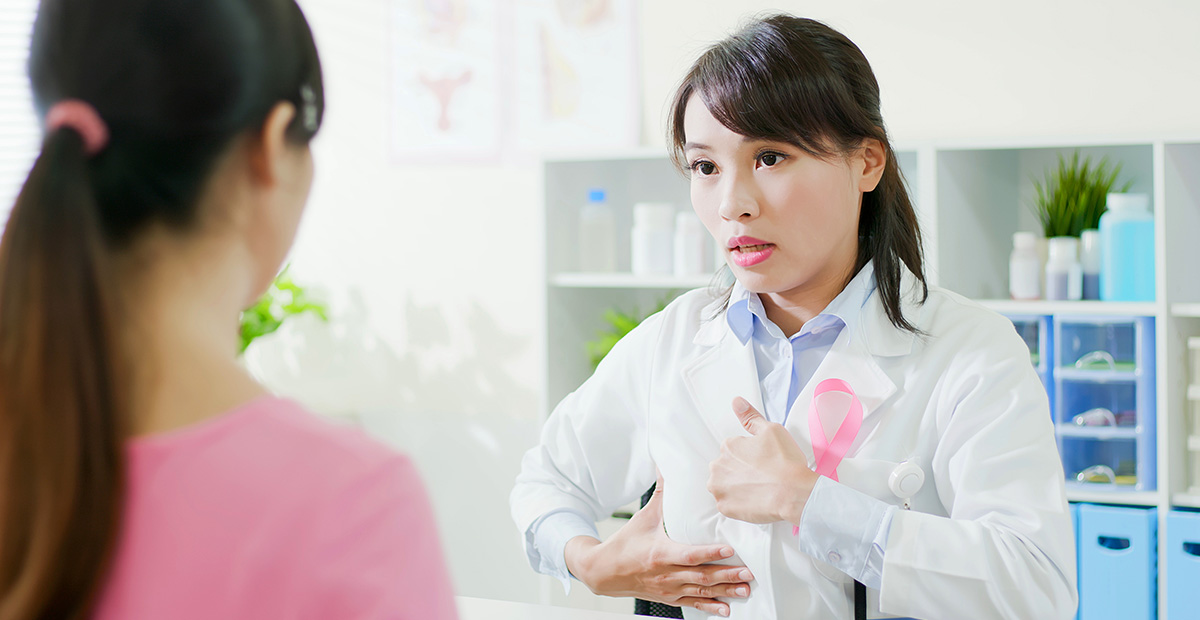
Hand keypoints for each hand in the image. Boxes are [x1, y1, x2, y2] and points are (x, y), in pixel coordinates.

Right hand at [564, 474, 753, 616]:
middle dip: (726, 575)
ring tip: (745, 589)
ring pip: (701, 592)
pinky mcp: (669, 597)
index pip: (690, 555)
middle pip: (701, 577)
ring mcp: (669, 589)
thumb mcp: (643, 518)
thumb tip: (667, 467)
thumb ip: (660, 494)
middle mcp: (666, 574)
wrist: (604, 572)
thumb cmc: (625, 544)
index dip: (710, 553)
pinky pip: (693, 604)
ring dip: (724, 592)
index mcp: (660, 554)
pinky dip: (710, 607)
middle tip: (748, 573)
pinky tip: (726, 609)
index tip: (729, 550)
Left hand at [708, 397, 818, 525]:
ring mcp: (719, 489)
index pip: (733, 450)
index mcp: (728, 447)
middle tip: (761, 476)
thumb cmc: (785, 461)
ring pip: (724, 486)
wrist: (793, 492)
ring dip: (736, 487)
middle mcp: (717, 466)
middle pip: (726, 468)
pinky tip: (754, 500)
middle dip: (740, 471)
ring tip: (758, 489)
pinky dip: (738, 504)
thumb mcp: (771, 430)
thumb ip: (750, 416)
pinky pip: (728, 504)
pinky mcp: (724, 508)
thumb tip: (736, 402)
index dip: (750, 456)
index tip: (762, 462)